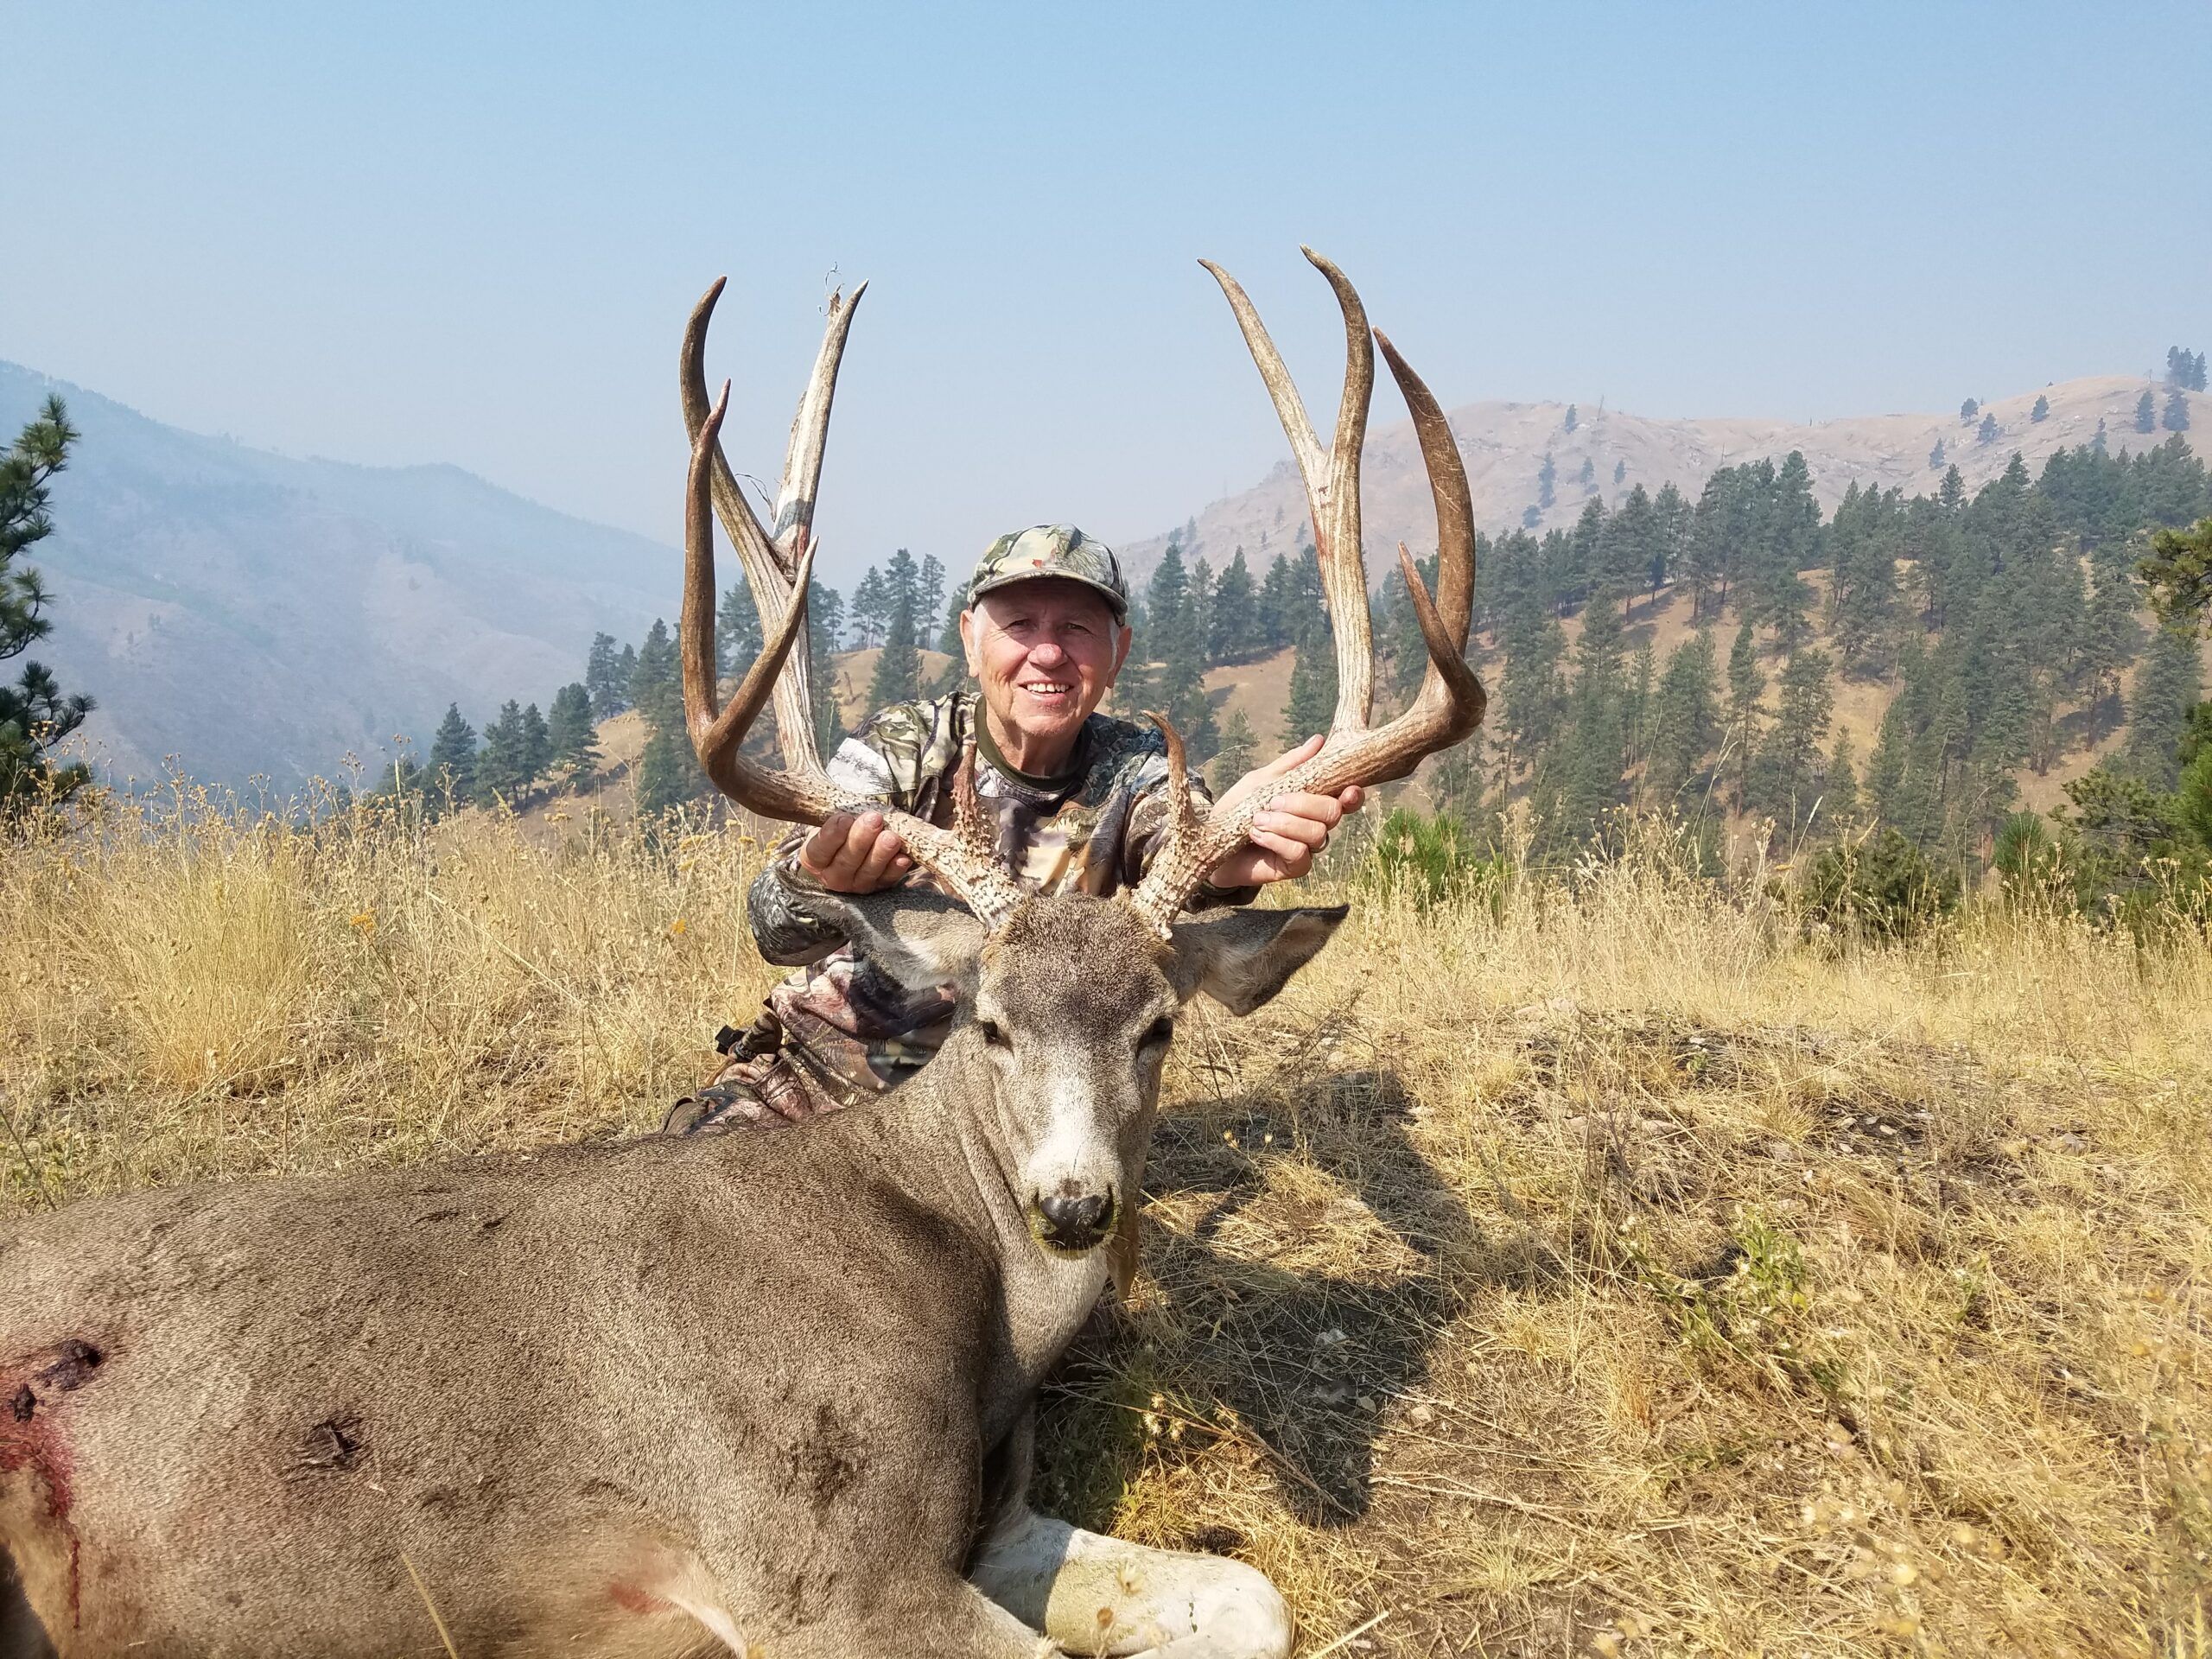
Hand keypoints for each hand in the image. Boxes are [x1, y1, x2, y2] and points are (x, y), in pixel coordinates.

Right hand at [798, 810, 913, 892]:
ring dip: (881, 854)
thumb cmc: (840, 829)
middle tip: (874, 819)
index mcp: (815, 859)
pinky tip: (903, 858)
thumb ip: (836, 817)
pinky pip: (887, 879)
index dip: (832, 835)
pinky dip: (896, 869)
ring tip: (891, 837)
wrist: (851, 846)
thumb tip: (847, 807)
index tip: (845, 818)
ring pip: (868, 871)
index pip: (819, 850)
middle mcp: (833, 875)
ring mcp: (856, 884)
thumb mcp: (831, 821)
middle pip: (846, 861)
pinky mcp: (878, 886)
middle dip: (861, 839)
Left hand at [1203, 734, 1364, 888]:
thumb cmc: (1239, 808)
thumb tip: (1318, 740)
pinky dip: (1276, 840)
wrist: (1212, 841)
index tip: (1348, 789)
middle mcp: (1316, 825)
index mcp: (1314, 802)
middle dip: (1304, 804)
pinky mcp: (1295, 867)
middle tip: (1273, 802)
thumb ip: (1290, 764)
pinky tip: (1256, 834)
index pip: (1345, 799)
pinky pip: (1299, 852)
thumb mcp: (1261, 780)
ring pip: (1317, 833)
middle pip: (1333, 813)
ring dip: (1284, 823)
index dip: (1353, 795)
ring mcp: (1308, 848)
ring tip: (1257, 819)